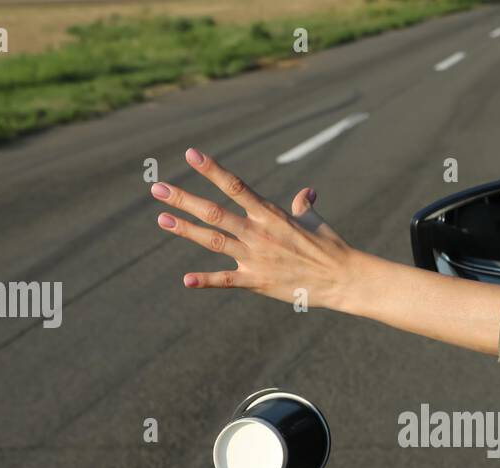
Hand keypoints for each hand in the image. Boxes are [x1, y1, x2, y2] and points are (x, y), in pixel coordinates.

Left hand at [149, 147, 354, 308]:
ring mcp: (256, 257)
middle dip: (184, 199)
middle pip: (214, 211)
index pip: (236, 185)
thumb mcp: (315, 222)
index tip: (190, 154)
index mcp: (270, 214)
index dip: (212, 169)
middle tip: (157, 188)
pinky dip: (206, 280)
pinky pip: (227, 280)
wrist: (342, 278)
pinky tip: (186, 280)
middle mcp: (259, 232)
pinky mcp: (258, 281)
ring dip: (186, 230)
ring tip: (162, 220)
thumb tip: (306, 192)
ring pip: (213, 240)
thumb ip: (303, 206)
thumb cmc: (330, 247)